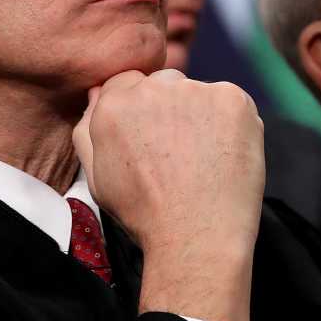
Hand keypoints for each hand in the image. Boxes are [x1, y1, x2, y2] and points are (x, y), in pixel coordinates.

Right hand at [74, 69, 264, 320]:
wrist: (196, 236)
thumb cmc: (145, 214)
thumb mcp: (98, 177)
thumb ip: (88, 129)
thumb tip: (96, 91)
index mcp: (114, 104)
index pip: (128, 83)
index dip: (143, 113)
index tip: (154, 140)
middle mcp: (153, 88)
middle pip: (164, 84)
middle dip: (170, 109)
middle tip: (180, 153)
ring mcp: (196, 90)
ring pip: (198, 93)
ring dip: (201, 114)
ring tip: (203, 159)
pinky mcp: (233, 99)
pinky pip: (231, 102)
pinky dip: (231, 123)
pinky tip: (224, 155)